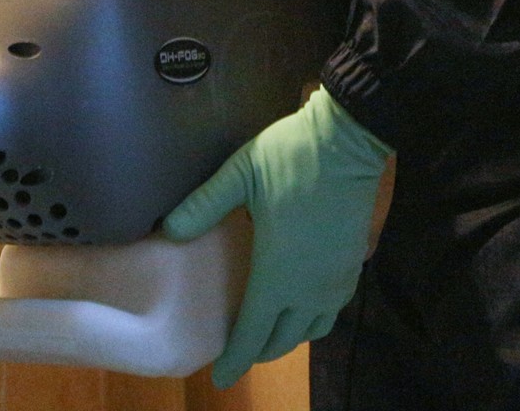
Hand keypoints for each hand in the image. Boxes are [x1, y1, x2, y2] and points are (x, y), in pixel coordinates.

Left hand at [162, 88, 389, 387]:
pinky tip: (299, 306)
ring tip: (266, 332)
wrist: (349, 141)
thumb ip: (203, 205)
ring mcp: (335, 281)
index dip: (235, 358)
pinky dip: (311, 320)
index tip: (220, 377)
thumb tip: (168, 230)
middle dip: (258, 351)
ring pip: (311, 329)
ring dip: (287, 338)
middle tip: (237, 352)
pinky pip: (331, 311)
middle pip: (283, 339)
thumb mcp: (238, 174)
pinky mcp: (352, 267)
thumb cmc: (290, 157)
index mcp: (279, 273)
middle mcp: (310, 288)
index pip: (253, 332)